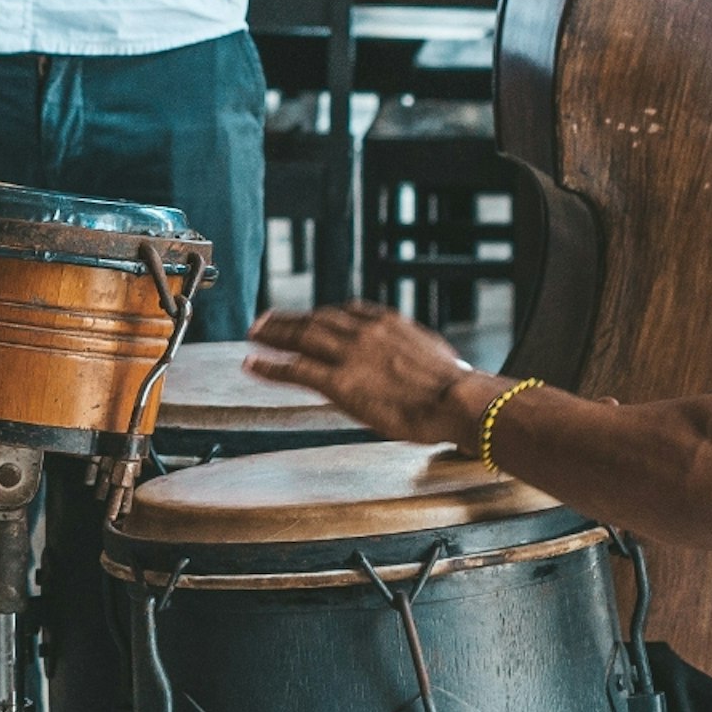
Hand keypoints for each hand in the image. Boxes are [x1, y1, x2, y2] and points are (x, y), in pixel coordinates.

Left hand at [245, 304, 491, 448]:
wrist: (458, 399)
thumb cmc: (456, 386)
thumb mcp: (434, 353)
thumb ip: (412, 350)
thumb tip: (415, 358)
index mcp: (388, 323)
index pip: (347, 312)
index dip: (323, 314)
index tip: (311, 315)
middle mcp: (364, 333)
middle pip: (317, 320)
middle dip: (289, 319)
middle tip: (266, 320)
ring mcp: (349, 356)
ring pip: (301, 338)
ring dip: (273, 335)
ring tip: (254, 334)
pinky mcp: (340, 382)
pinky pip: (296, 370)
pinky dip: (271, 366)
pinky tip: (253, 364)